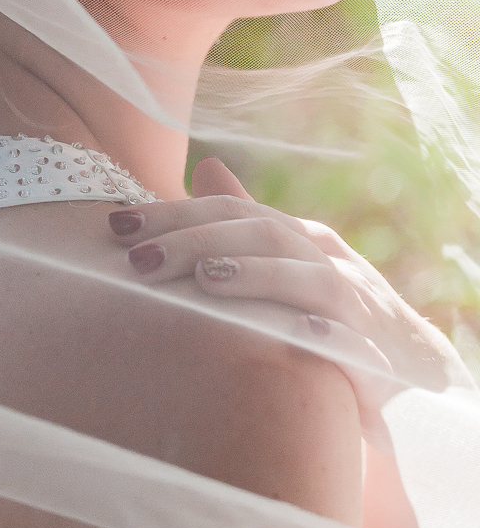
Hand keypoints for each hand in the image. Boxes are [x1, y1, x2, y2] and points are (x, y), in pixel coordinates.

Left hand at [108, 158, 473, 448]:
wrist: (412, 361)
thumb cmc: (327, 305)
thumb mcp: (286, 257)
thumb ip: (242, 219)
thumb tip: (204, 166)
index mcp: (292, 235)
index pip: (227, 212)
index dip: (171, 215)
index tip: (115, 225)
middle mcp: (321, 257)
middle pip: (260, 234)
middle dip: (196, 242)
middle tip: (138, 260)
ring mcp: (352, 303)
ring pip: (306, 278)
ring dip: (256, 275)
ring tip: (206, 279)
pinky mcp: (376, 355)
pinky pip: (353, 342)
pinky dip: (326, 336)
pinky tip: (296, 333)